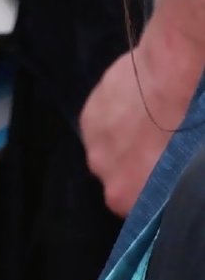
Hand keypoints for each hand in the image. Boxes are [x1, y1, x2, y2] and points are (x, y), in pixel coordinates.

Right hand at [80, 0, 203, 216]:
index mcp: (126, 197)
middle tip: (162, 145)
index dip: (154, 193)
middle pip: (119, 179)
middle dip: (137, 166)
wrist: (175, 69)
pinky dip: (116, 117)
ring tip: (150, 119)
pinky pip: (102, 124)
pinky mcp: (88, 115)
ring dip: (125, 141)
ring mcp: (92, 143)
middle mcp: (103, 175)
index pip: (137, 209)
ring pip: (110, 150)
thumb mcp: (189, 166)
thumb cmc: (191, 124)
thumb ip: (174, 182)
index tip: (169, 177)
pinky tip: (137, 102)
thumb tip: (177, 180)